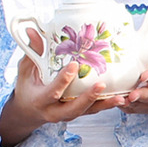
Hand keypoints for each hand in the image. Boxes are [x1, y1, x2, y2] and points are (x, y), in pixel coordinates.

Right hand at [0, 39, 127, 146]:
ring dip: (103, 105)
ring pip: (87, 112)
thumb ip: (33, 52)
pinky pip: (93, 112)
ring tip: (120, 98)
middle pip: (73, 108)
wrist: (28, 111)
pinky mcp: (77, 114)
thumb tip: (33, 31)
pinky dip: (106, 106)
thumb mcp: (26, 70)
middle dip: (88, 98)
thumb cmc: (27, 88)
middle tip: (101, 85)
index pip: (53, 92)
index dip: (63, 80)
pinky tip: (121, 99)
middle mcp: (54, 111)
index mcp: (40, 100)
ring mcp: (67, 115)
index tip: (74, 65)